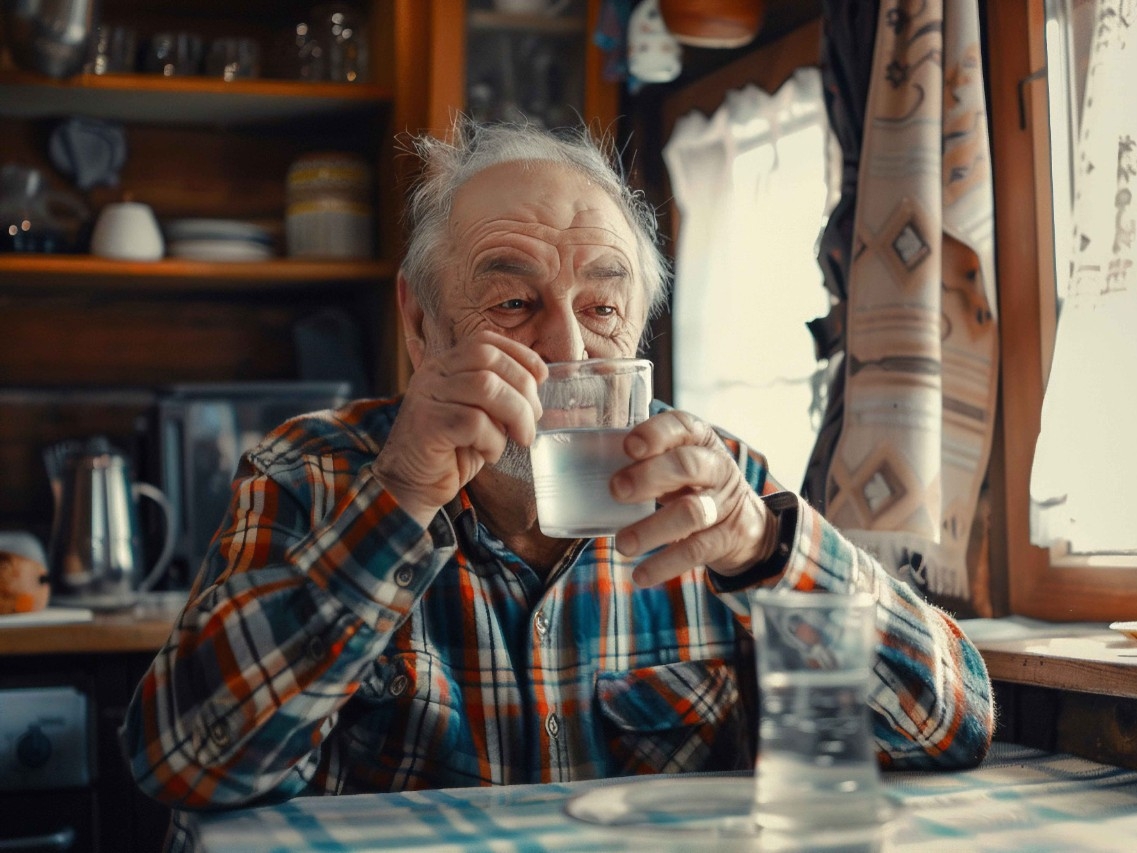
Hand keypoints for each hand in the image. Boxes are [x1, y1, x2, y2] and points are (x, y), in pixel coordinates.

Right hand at [372, 330, 546, 525]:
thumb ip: (501, 396)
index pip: (485, 342)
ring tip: (521, 438)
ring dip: (516, 414)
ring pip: (486, 386)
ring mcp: (427, 397)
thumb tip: (537, 383)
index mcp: (445, 367)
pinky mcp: (428, 425)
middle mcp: (433, 375)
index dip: (520, 354)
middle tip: (533, 419)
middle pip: (488, 359)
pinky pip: (475, 422)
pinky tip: (490, 454)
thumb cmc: (452, 452)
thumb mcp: (480, 416)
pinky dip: (494, 441)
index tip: (540, 378)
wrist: (413, 486)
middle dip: (523, 387)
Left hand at [610, 410, 778, 586]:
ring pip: (691, 512)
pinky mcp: (726, 538)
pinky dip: (665, 564)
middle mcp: (716, 467)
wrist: (747, 525)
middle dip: (650, 476)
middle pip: (688, 465)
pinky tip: (640, 575)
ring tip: (623, 544)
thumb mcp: (678, 465)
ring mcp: (724, 504)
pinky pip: (695, 551)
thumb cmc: (694, 486)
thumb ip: (647, 461)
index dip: (656, 434)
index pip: (683, 426)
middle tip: (616, 491)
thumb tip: (588, 463)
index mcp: (700, 441)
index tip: (629, 447)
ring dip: (652, 528)